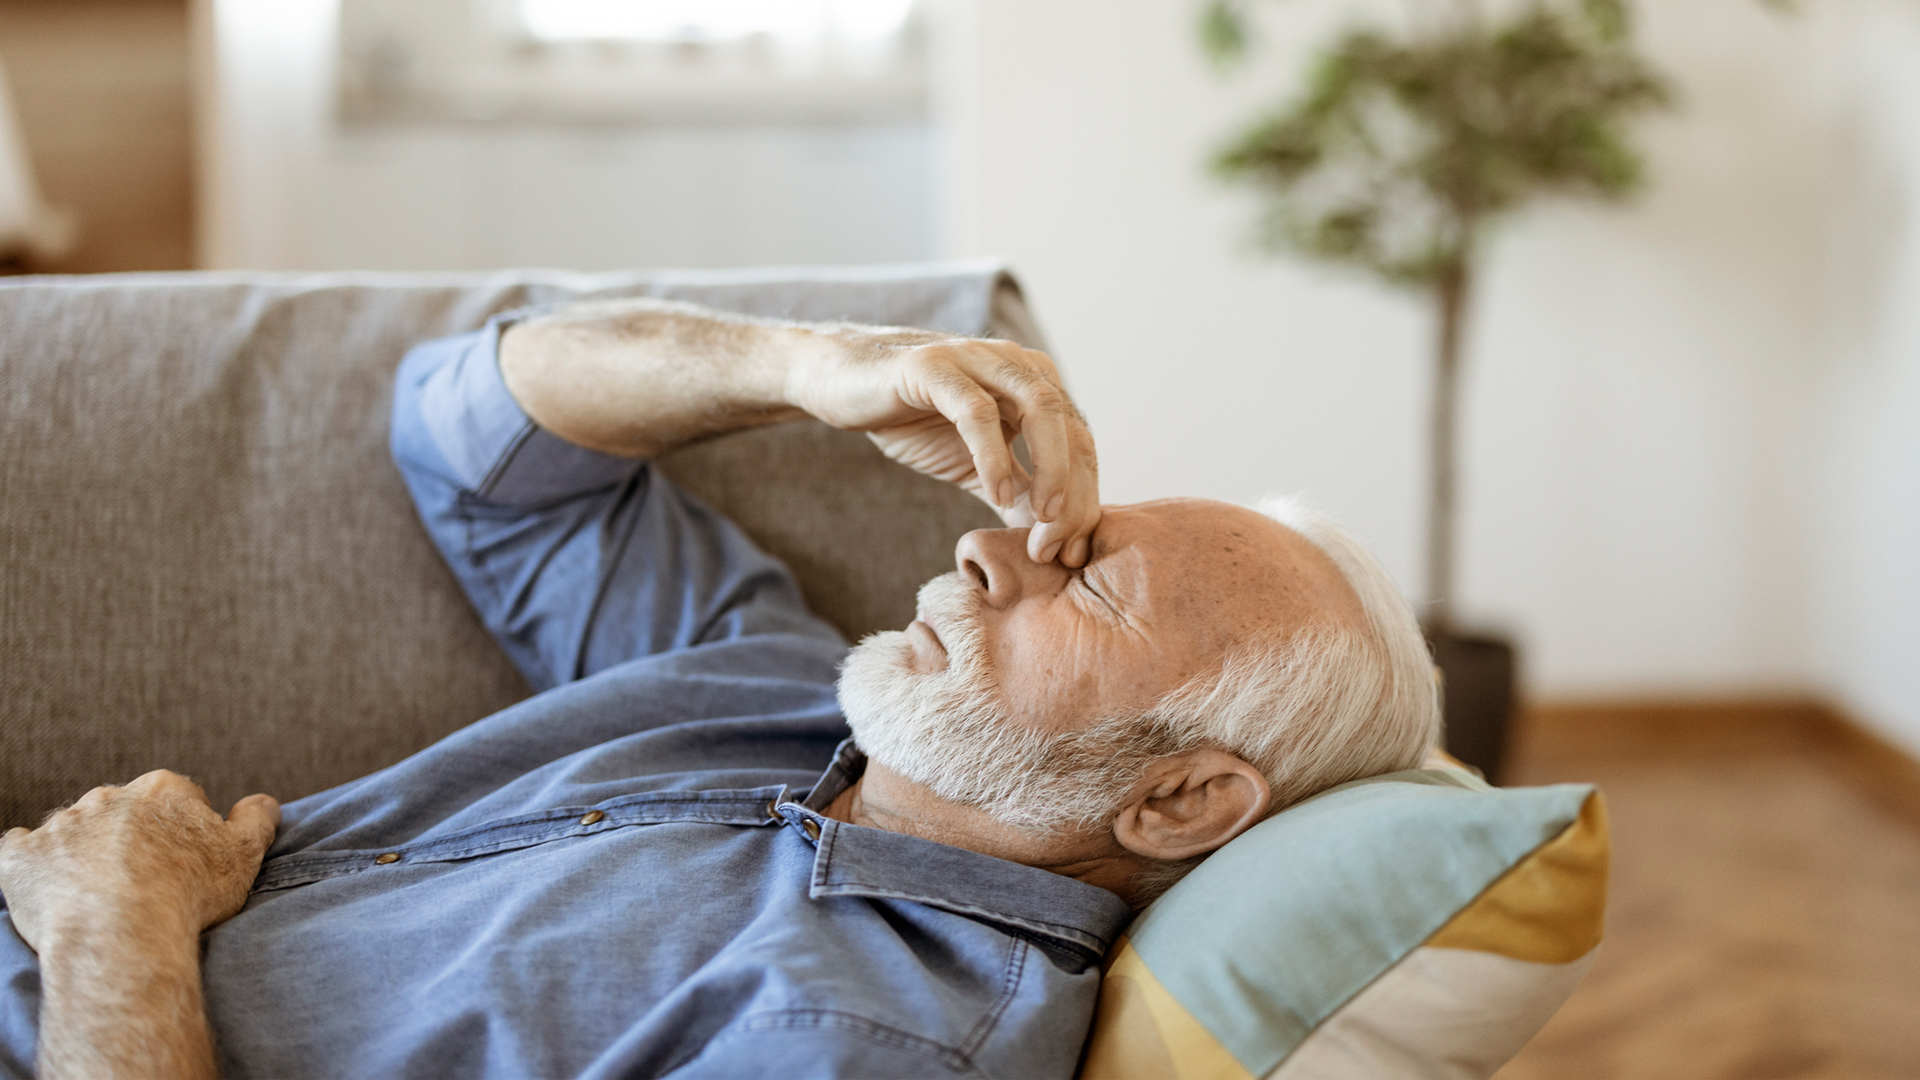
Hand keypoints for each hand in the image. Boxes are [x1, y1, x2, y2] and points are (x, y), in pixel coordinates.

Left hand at [0, 770, 279, 953]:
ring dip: (82, 852)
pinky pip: (19, 850)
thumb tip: (263, 801)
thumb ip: (257, 820)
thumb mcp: (244, 855)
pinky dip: (32, 864)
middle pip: (122, 812)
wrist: (122, 933)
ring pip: (72, 830)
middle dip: (130, 838)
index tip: (184, 865)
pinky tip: (48, 886)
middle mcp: (109, 796)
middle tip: (143, 882)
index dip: (182, 832)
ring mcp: (61, 824)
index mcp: (163, 789)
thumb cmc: (188, 894)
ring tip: (97, 894)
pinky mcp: (21, 856)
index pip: (176, 799)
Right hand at [791, 333, 1100, 565]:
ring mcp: (977, 359)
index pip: (1080, 440)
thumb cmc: (912, 419)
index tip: (1074, 552)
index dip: (1086, 498)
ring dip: (1050, 469)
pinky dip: (994, 455)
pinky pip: (978, 412)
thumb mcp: (972, 465)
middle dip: (1074, 491)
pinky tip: (996, 493)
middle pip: (1070, 425)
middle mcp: (1016, 363)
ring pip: (1039, 408)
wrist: (842, 383)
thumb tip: (1049, 538)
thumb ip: (1014, 492)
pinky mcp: (936, 367)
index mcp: (1034, 383)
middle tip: (1061, 546)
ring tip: (1042, 521)